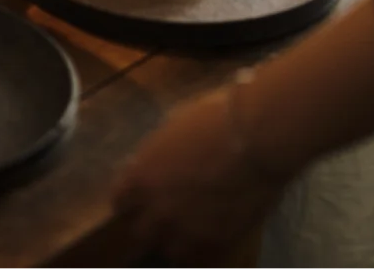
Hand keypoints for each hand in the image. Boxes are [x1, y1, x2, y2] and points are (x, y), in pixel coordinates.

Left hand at [105, 89, 285, 266]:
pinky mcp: (216, 244)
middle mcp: (157, 210)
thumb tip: (153, 165)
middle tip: (161, 215)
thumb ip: (156, 157)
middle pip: (140, 232)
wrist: (253, 139)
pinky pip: (200, 259)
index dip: (128, 198)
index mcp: (141, 176)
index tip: (135, 196)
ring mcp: (186, 232)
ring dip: (174, 240)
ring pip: (169, 250)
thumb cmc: (211, 119)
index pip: (119, 200)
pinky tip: (208, 238)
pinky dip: (201, 250)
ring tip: (187, 230)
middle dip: (148, 224)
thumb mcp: (171, 130)